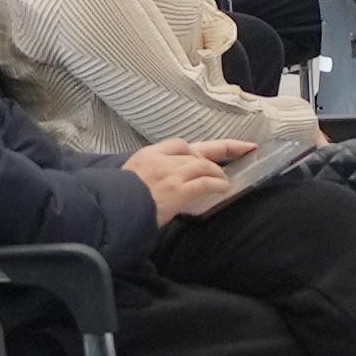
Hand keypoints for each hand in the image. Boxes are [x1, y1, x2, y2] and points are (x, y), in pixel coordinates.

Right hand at [121, 139, 247, 222]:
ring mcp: (171, 174)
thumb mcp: (129, 179)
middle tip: (244, 149)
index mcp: (148, 155)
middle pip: (196, 152)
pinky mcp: (178, 190)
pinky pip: (205, 183)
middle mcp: (161, 159)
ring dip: (219, 172)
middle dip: (223, 150)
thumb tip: (160, 185)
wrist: (110, 211)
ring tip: (226, 181)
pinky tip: (225, 188)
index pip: (180, 144)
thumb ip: (147, 175)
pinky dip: (218, 184)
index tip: (209, 152)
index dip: (199, 148)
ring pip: (204, 165)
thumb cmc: (117, 200)